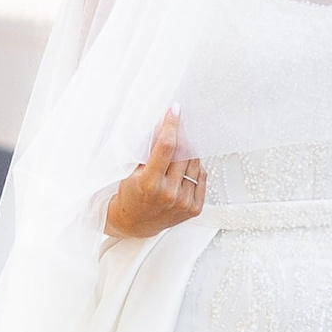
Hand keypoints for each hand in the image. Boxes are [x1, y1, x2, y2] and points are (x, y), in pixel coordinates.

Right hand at [105, 110, 205, 239]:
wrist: (135, 222)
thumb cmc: (131, 193)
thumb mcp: (132, 171)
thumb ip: (148, 151)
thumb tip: (163, 125)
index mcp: (150, 183)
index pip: (166, 146)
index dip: (171, 125)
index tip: (175, 109)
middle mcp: (169, 194)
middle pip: (183, 153)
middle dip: (181, 138)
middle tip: (178, 130)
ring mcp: (184, 202)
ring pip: (195, 164)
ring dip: (189, 154)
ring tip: (179, 153)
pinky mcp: (194, 208)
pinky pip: (201, 177)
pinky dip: (195, 169)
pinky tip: (184, 168)